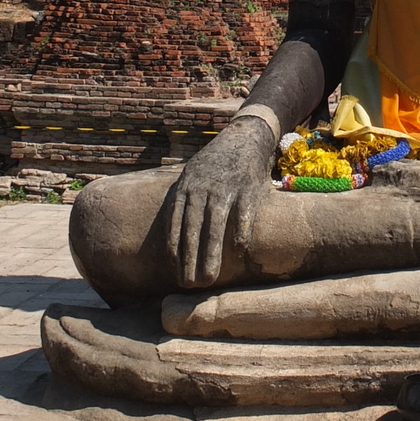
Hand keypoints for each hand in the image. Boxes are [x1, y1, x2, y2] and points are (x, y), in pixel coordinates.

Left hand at [166, 116, 274, 287]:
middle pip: (193, 228)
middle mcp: (203, 187)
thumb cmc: (215, 162)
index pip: (176, 221)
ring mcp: (226, 186)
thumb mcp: (193, 174)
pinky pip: (243, 212)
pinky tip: (238, 251)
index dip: (174, 247)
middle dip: (189, 258)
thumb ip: (183, 200)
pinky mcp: (248, 187)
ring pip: (215, 225)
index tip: (173, 271)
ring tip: (208, 279)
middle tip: (188, 284)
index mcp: (187, 186)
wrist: (245, 136)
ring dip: (210, 253)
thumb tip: (171, 232)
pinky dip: (240, 230)